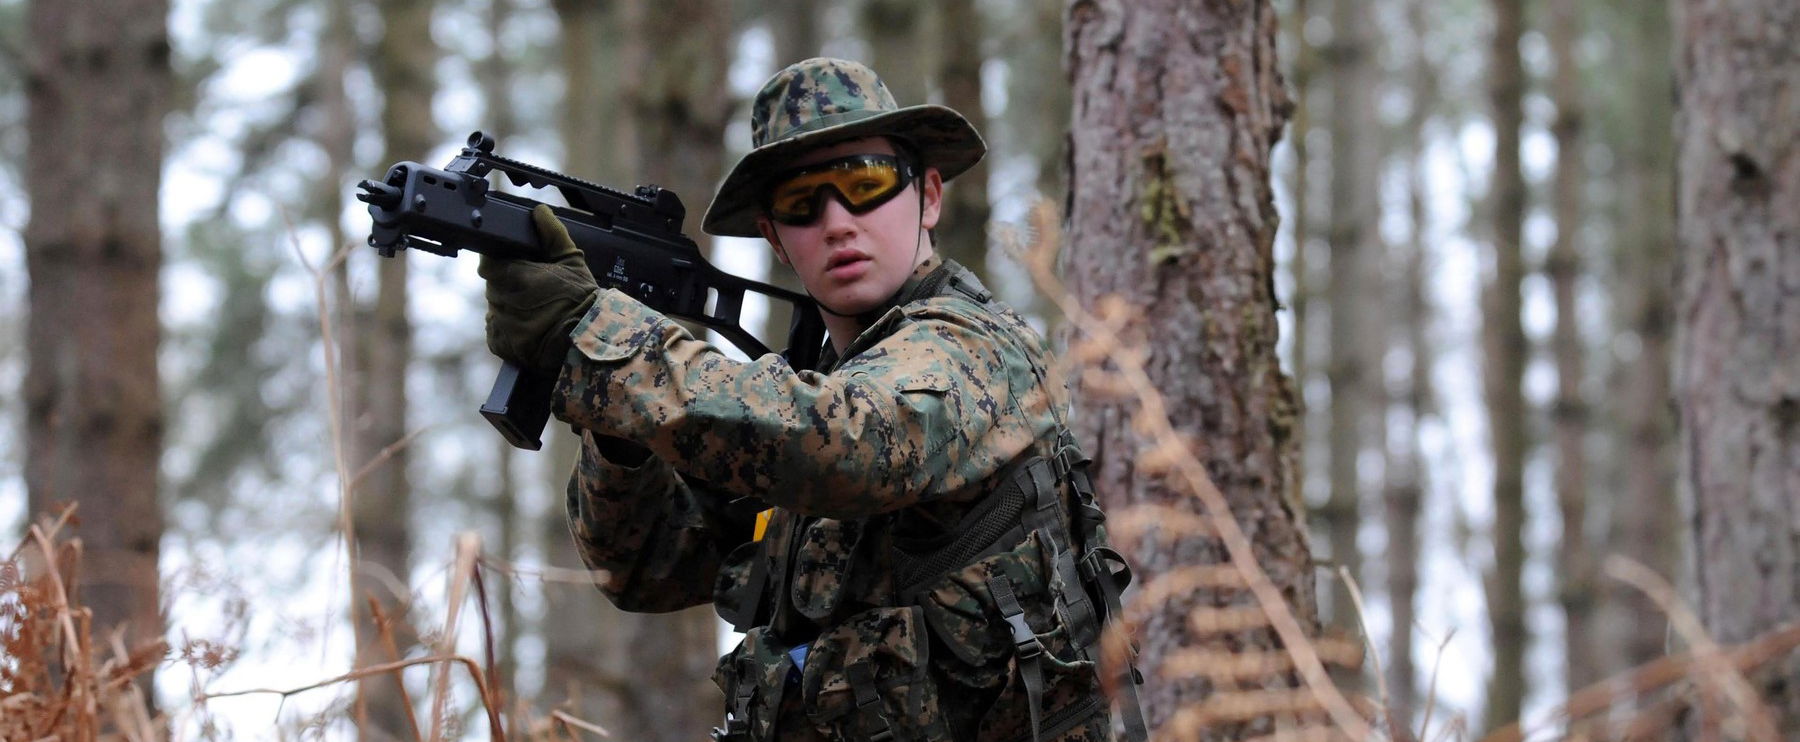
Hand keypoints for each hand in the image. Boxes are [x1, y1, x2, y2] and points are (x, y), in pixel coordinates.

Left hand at [480, 204, 598, 374]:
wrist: (586, 342)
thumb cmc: (581, 302)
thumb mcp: (572, 261)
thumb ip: (552, 234)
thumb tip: (540, 212)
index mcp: (514, 276)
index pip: (488, 262)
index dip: (501, 262)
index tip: (516, 265)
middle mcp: (501, 300)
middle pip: (493, 284)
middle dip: (509, 283)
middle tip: (533, 288)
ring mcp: (499, 324)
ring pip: (496, 306)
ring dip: (509, 305)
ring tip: (535, 309)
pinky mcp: (499, 344)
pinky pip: (496, 329)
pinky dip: (508, 326)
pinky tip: (529, 324)